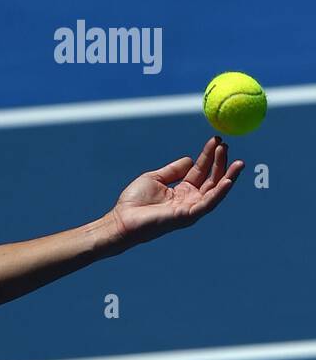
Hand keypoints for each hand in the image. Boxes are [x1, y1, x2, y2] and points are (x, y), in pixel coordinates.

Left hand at [109, 136, 243, 248]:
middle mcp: (189, 200)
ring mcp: (189, 209)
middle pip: (211, 180)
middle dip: (220, 162)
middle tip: (225, 145)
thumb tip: (191, 159)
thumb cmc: (134, 202)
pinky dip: (220, 193)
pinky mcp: (186, 217)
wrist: (121, 220)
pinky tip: (228, 180)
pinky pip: (208, 204)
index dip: (209, 155)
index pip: (201, 170)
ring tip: (237, 161)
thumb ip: (174, 169)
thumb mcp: (156, 178)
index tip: (216, 139)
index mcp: (181, 190)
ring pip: (215, 192)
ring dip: (227, 176)